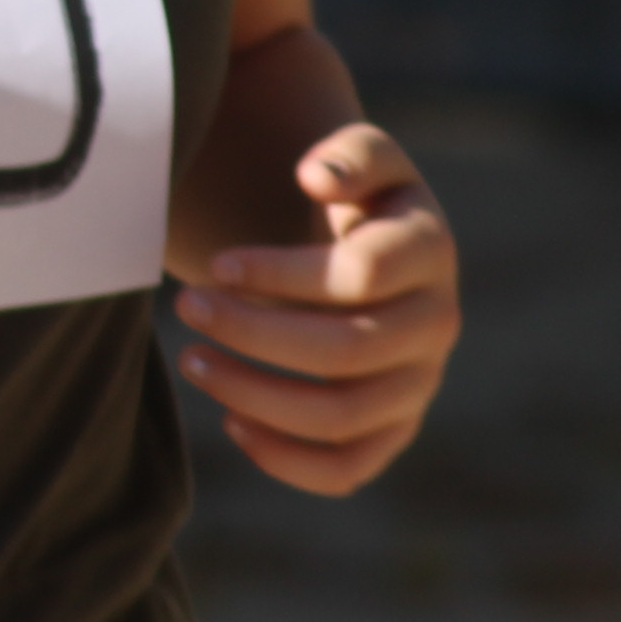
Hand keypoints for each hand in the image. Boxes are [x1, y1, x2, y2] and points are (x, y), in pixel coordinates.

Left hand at [171, 126, 458, 496]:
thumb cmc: (356, 199)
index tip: (214, 263)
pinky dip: (286, 459)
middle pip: (346, 349)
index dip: (281, 273)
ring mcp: (419, 384)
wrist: (373, 254)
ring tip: (191, 360)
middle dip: (253, 332)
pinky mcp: (394, 429)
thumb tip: (316, 177)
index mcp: (429, 250)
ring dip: (255, 394)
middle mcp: (436, 324)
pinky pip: (348, 469)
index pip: (360, 276)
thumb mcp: (361, 157)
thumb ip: (348, 153)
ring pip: (340, 415)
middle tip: (184, 307)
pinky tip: (231, 422)